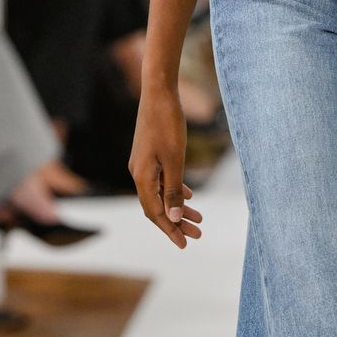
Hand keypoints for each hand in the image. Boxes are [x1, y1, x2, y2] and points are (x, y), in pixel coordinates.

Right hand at [130, 83, 204, 249]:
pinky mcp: (149, 155)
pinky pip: (161, 180)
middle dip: (177, 223)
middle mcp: (138, 173)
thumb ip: (173, 190)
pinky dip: (174, 191)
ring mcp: (143, 164)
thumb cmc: (167, 124)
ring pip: (160, 194)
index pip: (155, 213)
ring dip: (178, 207)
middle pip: (157, 207)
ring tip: (198, 219)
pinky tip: (189, 195)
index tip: (185, 244)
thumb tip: (174, 218)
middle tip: (198, 234)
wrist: (158, 93)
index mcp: (142, 177)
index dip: (170, 230)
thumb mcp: (175, 160)